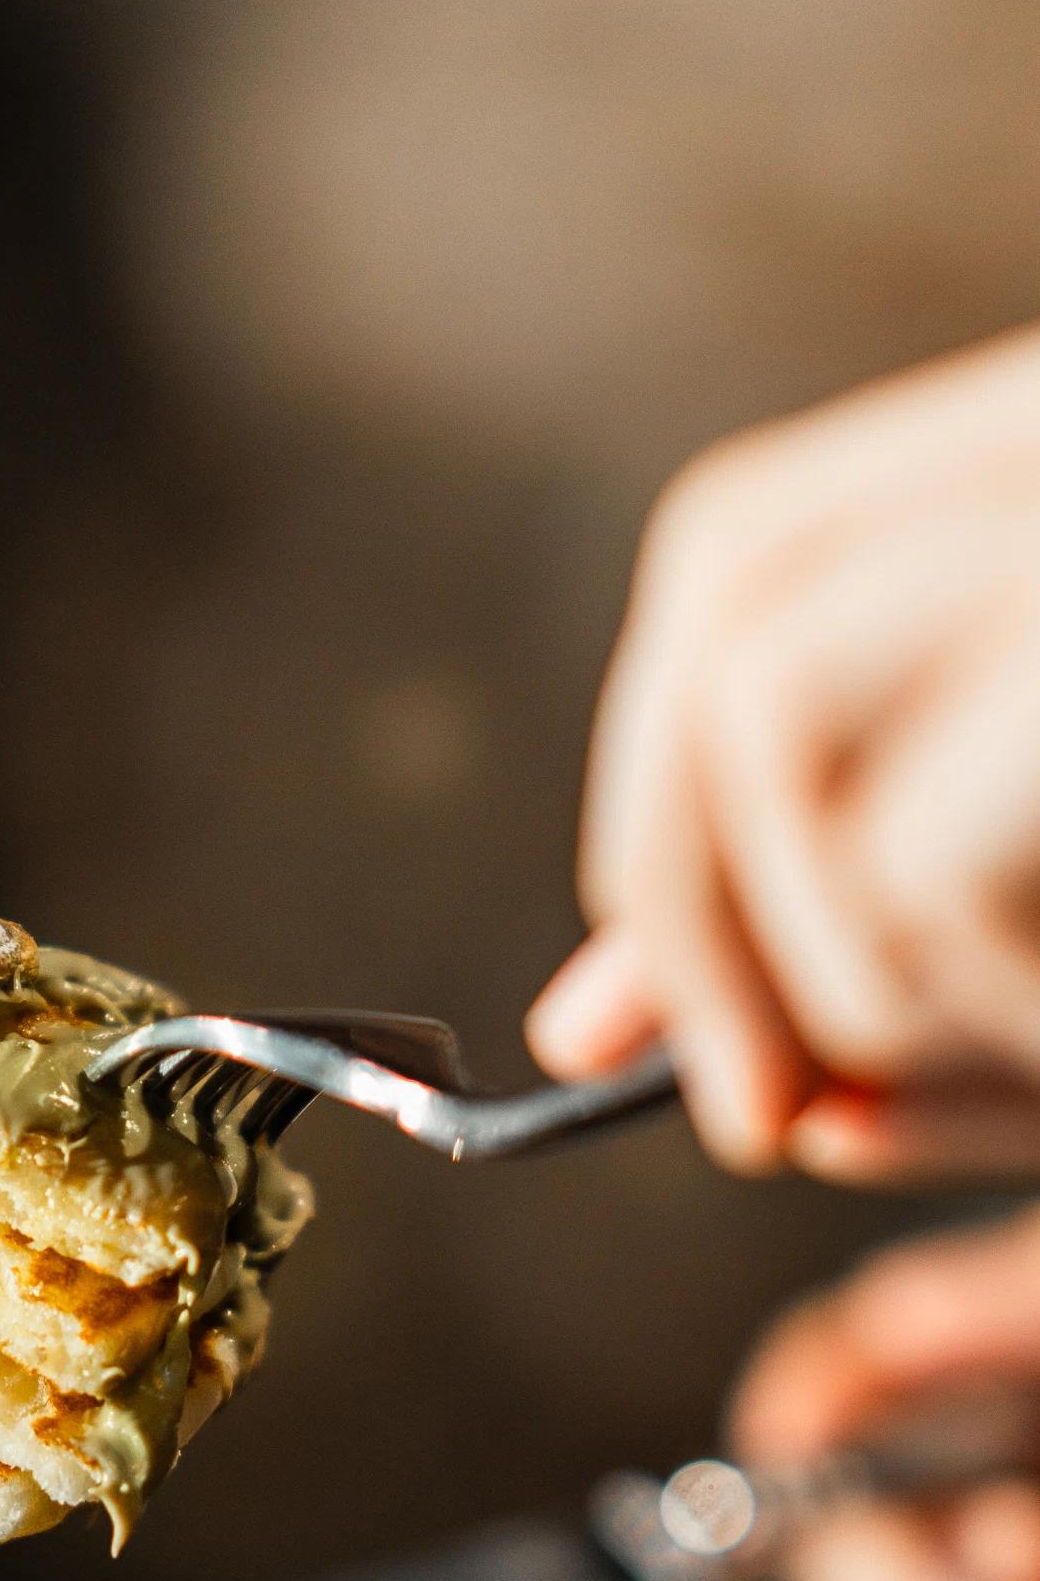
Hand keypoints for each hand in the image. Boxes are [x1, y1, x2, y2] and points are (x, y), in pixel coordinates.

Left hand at [526, 326, 1039, 1177]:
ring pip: (787, 720)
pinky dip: (972, 1005)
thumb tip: (586, 1030)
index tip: (653, 999)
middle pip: (735, 600)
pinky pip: (920, 861)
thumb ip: (832, 951)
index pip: (744, 554)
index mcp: (1038, 467)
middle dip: (683, 883)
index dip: (663, 777)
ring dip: (842, 969)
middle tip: (747, 1113)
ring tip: (1029, 1059)